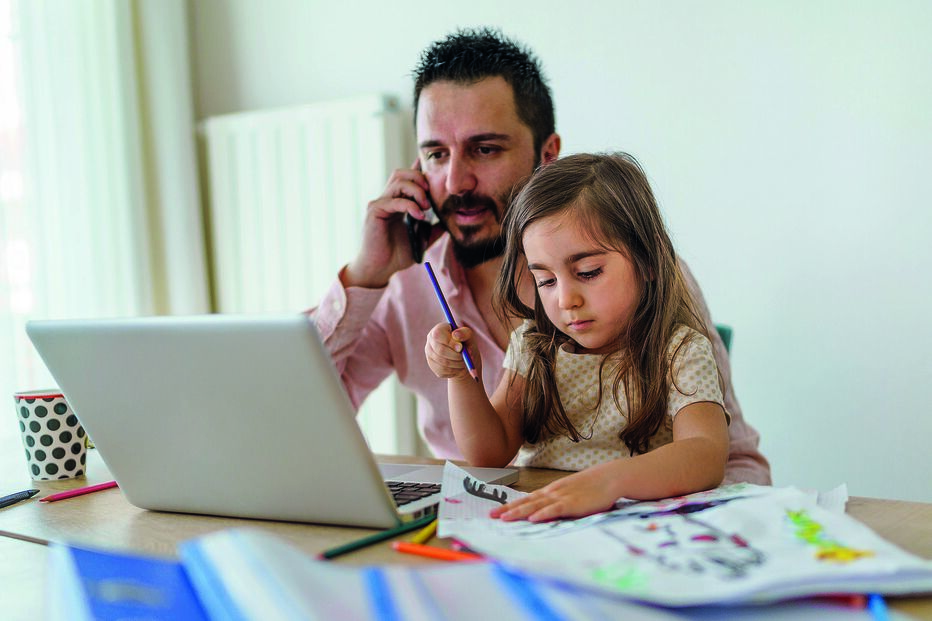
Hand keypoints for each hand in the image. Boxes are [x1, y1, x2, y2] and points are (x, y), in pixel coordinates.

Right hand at [344, 160, 435, 287]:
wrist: (381, 269)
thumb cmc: (398, 254)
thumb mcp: (423, 238)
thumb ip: (435, 227)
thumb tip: (451, 220)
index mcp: (398, 201)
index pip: (409, 178)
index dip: (420, 170)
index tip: (436, 172)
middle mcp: (388, 199)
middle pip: (402, 173)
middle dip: (420, 178)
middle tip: (432, 195)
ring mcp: (380, 203)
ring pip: (398, 181)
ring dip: (416, 190)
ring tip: (426, 207)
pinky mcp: (374, 211)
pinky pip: (393, 200)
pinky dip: (409, 205)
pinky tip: (419, 216)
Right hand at [425, 324, 481, 381]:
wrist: (464, 356)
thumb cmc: (465, 342)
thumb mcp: (468, 335)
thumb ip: (464, 333)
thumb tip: (456, 336)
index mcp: (438, 330)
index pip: (438, 335)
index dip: (449, 342)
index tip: (461, 347)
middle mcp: (430, 341)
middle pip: (441, 350)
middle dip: (456, 356)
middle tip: (465, 357)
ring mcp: (430, 354)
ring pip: (443, 362)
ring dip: (457, 364)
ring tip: (465, 361)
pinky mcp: (433, 366)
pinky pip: (443, 370)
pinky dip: (454, 370)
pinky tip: (459, 366)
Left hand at [489, 463, 618, 521]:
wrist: (609, 477)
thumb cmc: (591, 487)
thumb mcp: (570, 493)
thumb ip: (557, 502)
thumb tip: (543, 512)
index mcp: (551, 491)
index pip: (526, 499)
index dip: (510, 505)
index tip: (495, 511)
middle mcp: (552, 493)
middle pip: (526, 502)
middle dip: (508, 509)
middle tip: (490, 516)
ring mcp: (562, 497)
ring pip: (536, 506)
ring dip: (519, 512)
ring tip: (504, 518)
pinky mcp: (573, 503)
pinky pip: (555, 509)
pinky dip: (543, 514)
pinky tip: (533, 518)